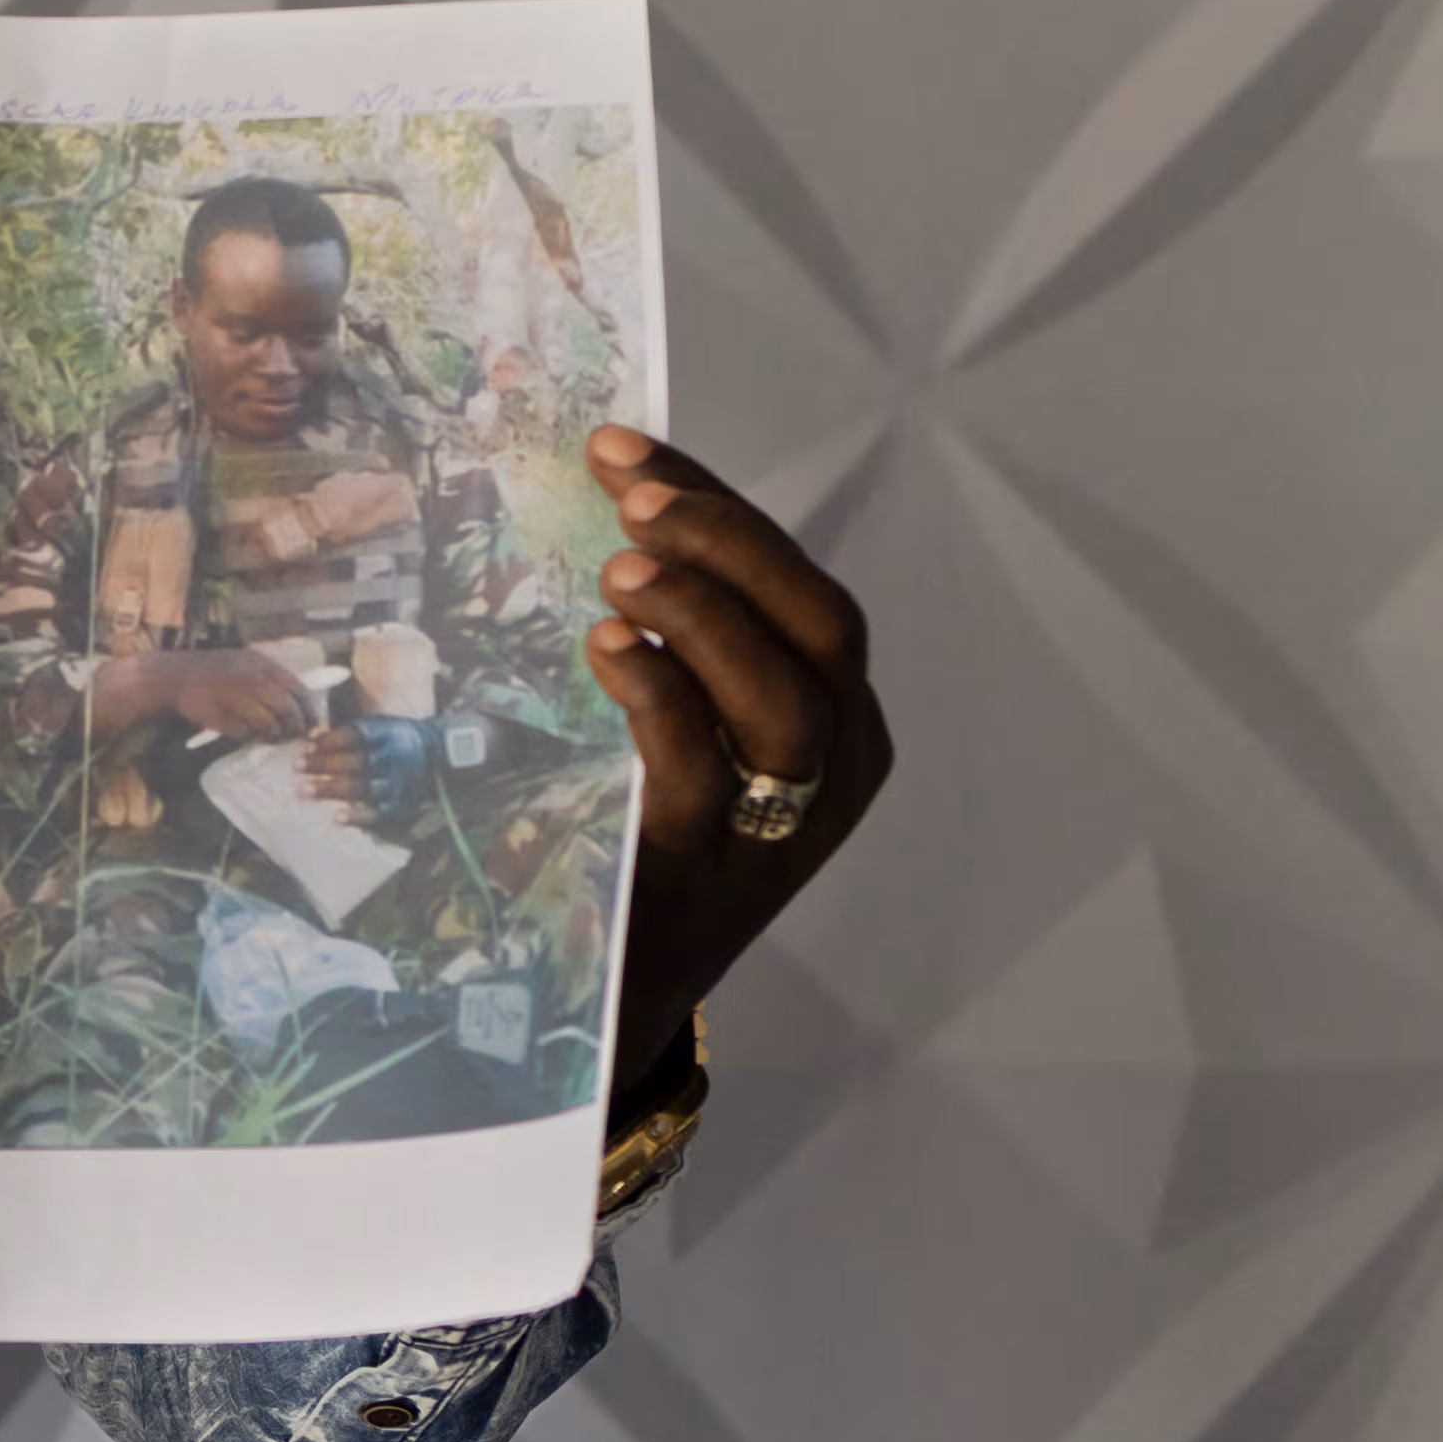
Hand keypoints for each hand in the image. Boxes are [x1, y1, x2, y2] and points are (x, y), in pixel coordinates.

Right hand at [107, 645, 317, 741]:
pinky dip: (252, 738)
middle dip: (296, 727)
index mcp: (261, 664)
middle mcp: (252, 679)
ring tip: (274, 738)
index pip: (297, 690)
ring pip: (269, 725)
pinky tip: (250, 735)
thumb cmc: (214, 671)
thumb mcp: (244, 662)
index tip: (314, 723)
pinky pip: (247, 734)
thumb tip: (299, 702)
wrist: (174, 677)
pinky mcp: (223, 718)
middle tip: (296, 735)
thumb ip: (270, 678)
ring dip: (275, 736)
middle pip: (287, 710)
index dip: (309, 710)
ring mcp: (236, 699)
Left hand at [298, 716, 427, 823]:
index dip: (330, 741)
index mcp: (384, 735)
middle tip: (295, 767)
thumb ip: (344, 733)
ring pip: (361, 787)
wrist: (436, 756)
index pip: (355, 736)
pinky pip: (378, 813)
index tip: (306, 746)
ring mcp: (395, 783)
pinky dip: (357, 816)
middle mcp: (390, 758)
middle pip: (354, 762)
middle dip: (323, 765)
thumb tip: (310, 738)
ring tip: (302, 791)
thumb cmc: (392, 739)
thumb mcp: (377, 726)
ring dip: (330, 789)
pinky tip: (336, 817)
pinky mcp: (399, 805)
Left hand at [582, 427, 892, 1113]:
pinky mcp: (714, 873)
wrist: (612, 994)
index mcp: (838, 719)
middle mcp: (838, 768)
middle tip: (631, 491)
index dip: (722, 506)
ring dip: (706, 614)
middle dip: (729, 543)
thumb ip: (670, 637)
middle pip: (821, 627)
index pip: (798, 586)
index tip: (627, 448)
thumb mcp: (673, 726)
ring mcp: (787, 827)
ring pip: (786, 698)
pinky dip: (660, 697)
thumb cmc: (638, 836)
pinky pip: (705, 770)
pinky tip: (606, 652)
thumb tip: (604, 506)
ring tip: (620, 567)